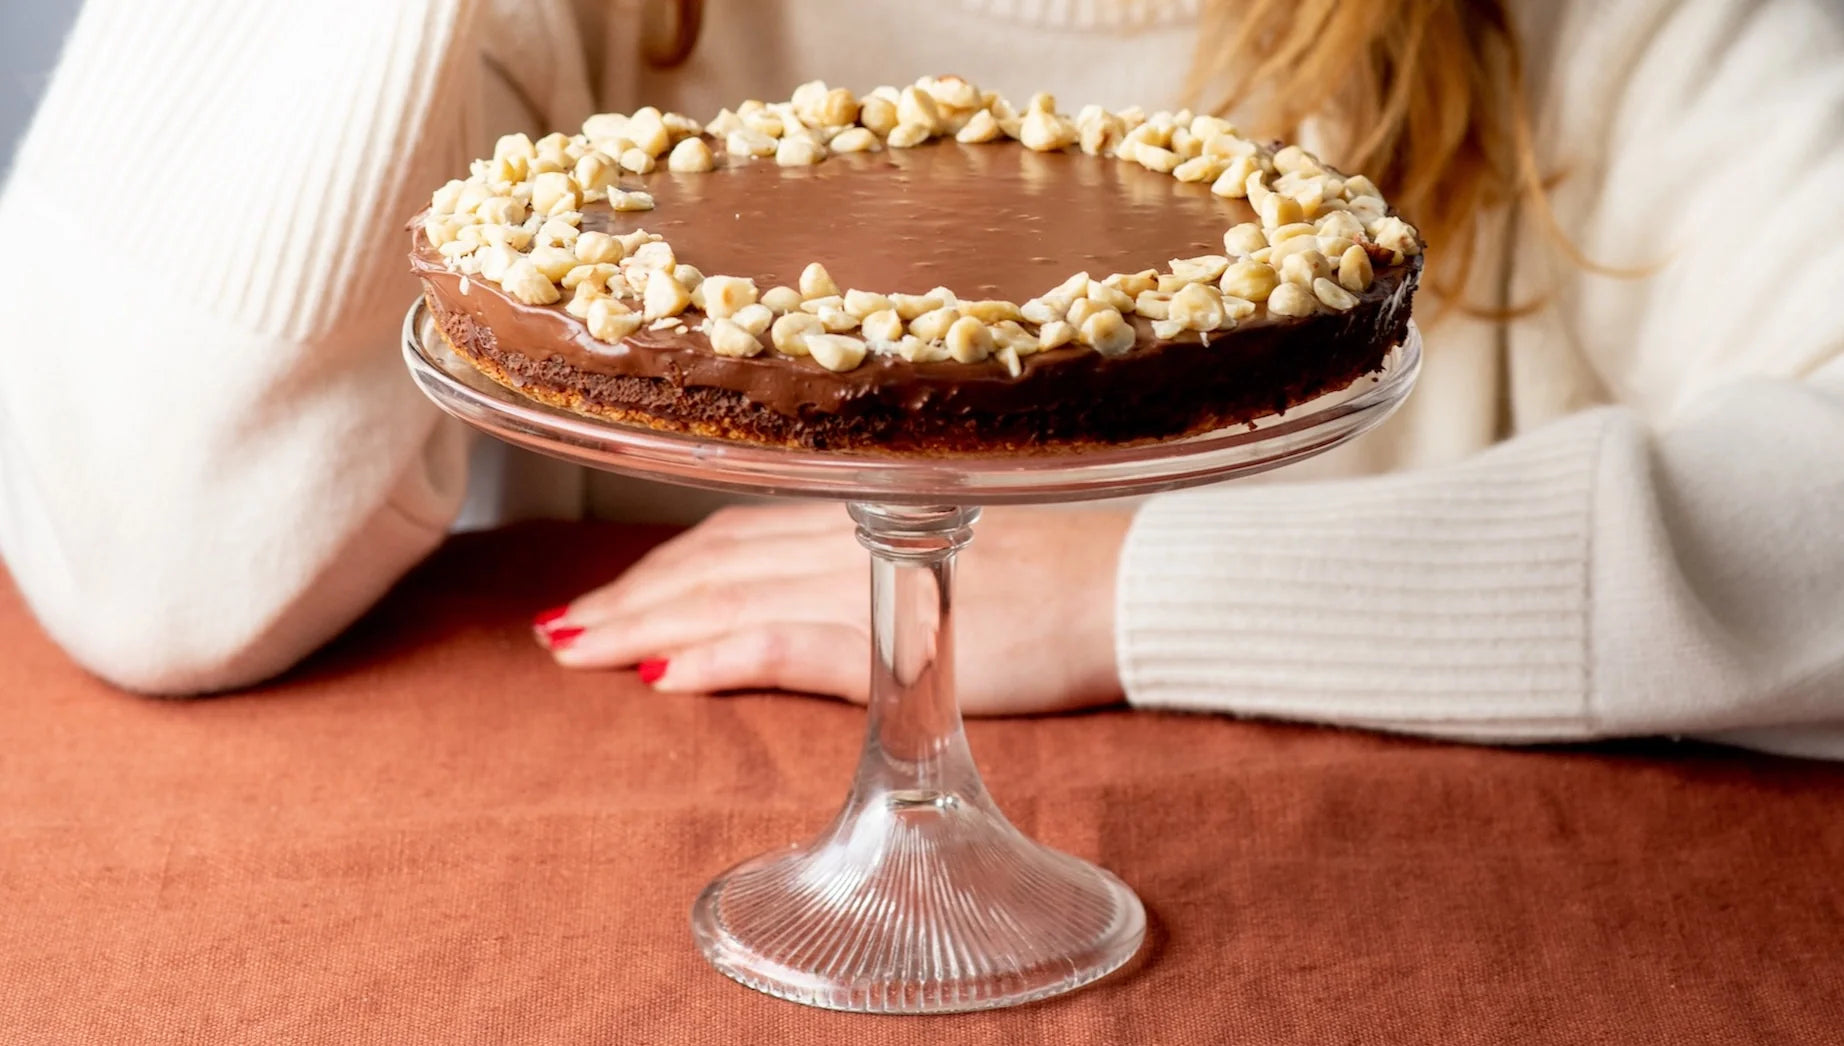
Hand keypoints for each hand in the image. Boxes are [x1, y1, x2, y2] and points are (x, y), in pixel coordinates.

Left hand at [534, 504, 1132, 715]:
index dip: (665, 565)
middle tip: (559, 631)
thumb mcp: (962, 568)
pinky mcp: (904, 638)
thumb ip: (884, 580)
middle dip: (631, 599)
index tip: (606, 596)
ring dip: (648, 624)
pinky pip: (792, 641)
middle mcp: (857, 535)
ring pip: (732, 593)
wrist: (1148, 583)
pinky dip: (724, 653)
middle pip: (715, 563)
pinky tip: (667, 676)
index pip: (738, 534)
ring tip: (580, 651)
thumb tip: (808, 605)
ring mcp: (876, 581)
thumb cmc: (1075, 573)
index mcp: (869, 515)